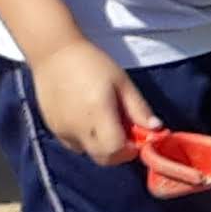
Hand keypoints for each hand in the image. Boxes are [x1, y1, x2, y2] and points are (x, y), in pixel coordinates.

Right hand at [29, 38, 156, 164]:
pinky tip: (85, 118)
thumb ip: (139, 108)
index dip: (130, 150)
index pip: (116, 150)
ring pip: (88, 152)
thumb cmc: (92, 63)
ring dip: (101, 145)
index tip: (136, 139)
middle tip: (123, 133)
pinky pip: (74, 144)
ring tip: (102, 120)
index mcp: (98, 113)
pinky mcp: (53, 129)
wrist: (53, 52)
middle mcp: (78, 127)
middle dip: (118, 152)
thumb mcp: (122, 82)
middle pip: (103, 158)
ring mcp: (63, 130)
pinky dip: (85, 139)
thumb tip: (157, 129)